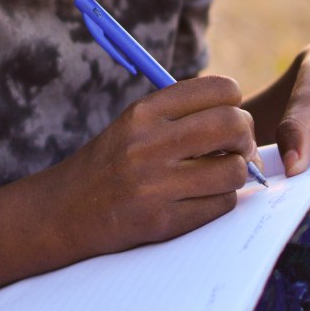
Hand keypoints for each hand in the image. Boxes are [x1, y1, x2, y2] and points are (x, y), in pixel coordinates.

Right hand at [54, 76, 259, 257]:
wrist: (65, 210)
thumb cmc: (110, 164)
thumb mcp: (135, 125)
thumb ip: (181, 115)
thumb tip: (241, 121)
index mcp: (144, 112)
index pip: (219, 90)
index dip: (234, 103)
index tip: (229, 118)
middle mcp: (149, 143)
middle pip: (232, 125)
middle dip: (245, 137)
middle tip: (237, 149)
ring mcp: (156, 184)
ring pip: (234, 170)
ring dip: (235, 174)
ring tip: (217, 177)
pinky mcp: (163, 221)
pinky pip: (221, 205)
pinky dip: (220, 201)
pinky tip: (201, 198)